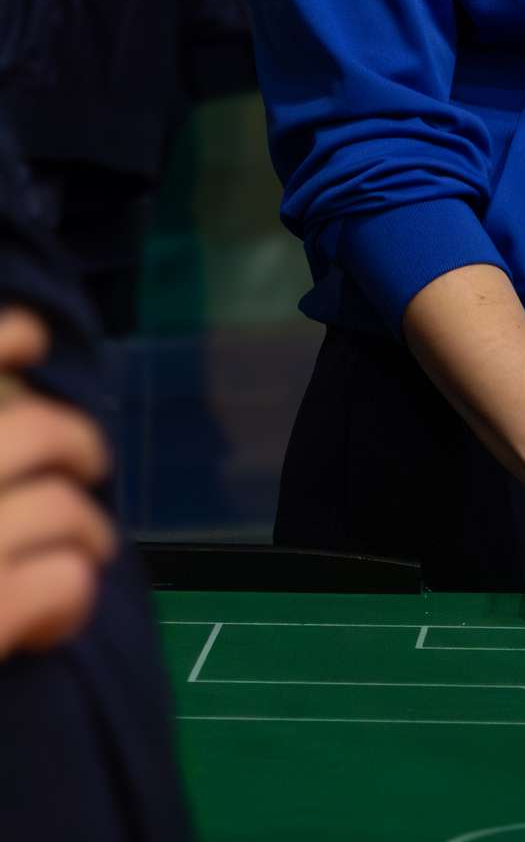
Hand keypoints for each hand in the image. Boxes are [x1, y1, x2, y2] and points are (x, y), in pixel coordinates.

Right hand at [0, 307, 117, 659]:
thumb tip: (9, 388)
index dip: (3, 336)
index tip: (34, 338)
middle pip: (31, 430)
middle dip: (76, 441)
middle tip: (89, 465)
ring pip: (60, 508)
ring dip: (88, 530)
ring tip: (88, 551)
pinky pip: (63, 584)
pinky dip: (71, 596)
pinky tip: (55, 616)